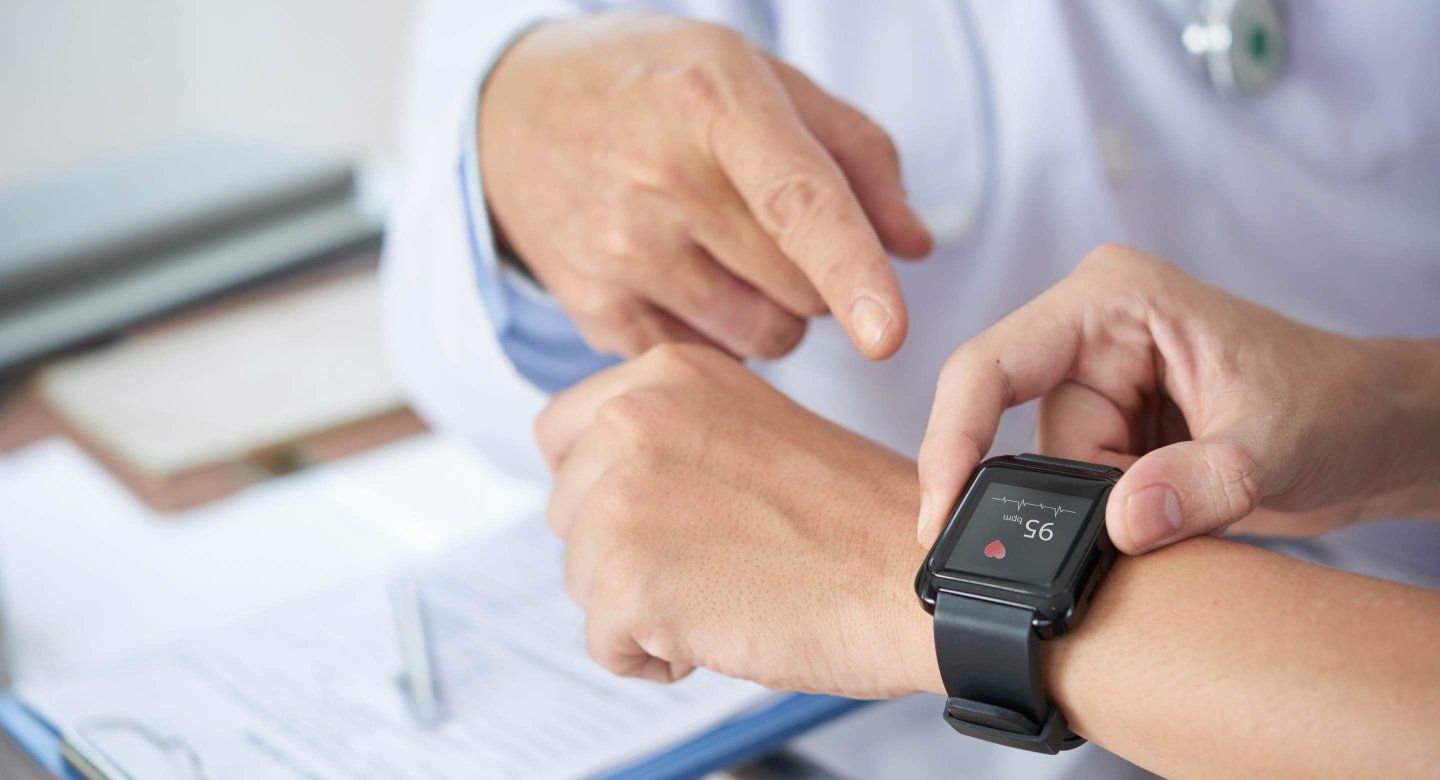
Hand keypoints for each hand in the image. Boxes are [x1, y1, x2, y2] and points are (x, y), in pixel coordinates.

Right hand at [481, 14, 930, 359]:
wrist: (514, 113)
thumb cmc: (657, 87)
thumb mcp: (758, 77)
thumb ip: (854, 151)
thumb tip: (915, 246)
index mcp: (713, 101)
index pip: (799, 202)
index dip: (854, 271)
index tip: (889, 336)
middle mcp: (659, 180)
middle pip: (801, 287)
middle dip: (819, 275)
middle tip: (775, 228)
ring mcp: (619, 252)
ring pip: (766, 335)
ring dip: (776, 310)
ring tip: (730, 252)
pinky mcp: (594, 310)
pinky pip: (708, 358)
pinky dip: (723, 334)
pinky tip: (687, 279)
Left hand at [534, 344, 938, 696]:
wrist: (916, 578)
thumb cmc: (858, 519)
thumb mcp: (751, 427)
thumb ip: (671, 435)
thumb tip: (602, 475)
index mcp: (666, 375)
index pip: (562, 434)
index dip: (600, 487)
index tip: (650, 513)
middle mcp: (633, 421)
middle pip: (568, 512)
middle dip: (624, 549)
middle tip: (715, 556)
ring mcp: (624, 498)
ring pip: (582, 580)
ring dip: (643, 603)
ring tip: (729, 588)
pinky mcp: (629, 579)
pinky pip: (605, 644)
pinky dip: (656, 656)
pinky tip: (722, 629)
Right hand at [917, 245, 1439, 553]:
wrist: (1375, 433)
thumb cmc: (1337, 404)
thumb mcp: (1277, 444)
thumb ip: (1199, 484)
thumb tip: (1119, 524)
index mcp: (1112, 299)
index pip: (992, 364)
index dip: (953, 438)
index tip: (939, 513)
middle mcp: (1087, 333)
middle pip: (1019, 434)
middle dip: (1076, 495)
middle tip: (1151, 519)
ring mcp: (1093, 380)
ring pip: (1047, 475)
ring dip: (1106, 511)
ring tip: (1189, 506)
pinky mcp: (1104, 424)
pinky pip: (1071, 488)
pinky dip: (1111, 519)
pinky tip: (1167, 512)